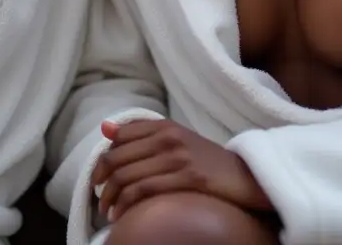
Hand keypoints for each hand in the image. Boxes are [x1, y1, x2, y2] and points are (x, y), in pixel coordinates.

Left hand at [90, 119, 273, 221]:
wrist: (244, 175)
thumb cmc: (206, 160)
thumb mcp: (175, 139)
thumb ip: (141, 133)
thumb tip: (105, 129)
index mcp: (163, 126)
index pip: (119, 138)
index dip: (102, 160)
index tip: (98, 178)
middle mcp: (167, 137)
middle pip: (118, 158)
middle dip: (101, 182)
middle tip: (98, 198)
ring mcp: (178, 157)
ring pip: (127, 176)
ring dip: (110, 198)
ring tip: (107, 211)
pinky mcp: (188, 177)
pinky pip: (145, 190)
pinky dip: (127, 204)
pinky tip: (122, 215)